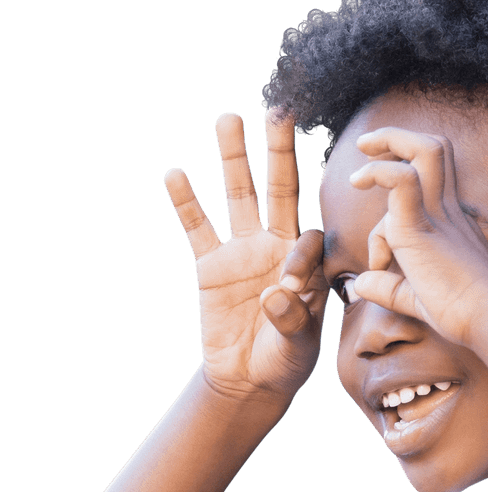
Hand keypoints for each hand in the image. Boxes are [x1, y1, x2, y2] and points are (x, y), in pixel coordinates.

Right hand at [165, 110, 328, 403]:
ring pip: (239, 197)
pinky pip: (197, 229)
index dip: (300, 257)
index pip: (307, 240)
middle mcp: (276, 247)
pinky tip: (176, 175)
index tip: (289, 286)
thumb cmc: (285, 363)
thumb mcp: (297, 347)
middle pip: (281, 190)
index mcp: (307, 265)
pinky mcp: (211, 265)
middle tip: (280, 112)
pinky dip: (186, 204)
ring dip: (234, 159)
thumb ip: (292, 320)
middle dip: (280, 153)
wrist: (249, 379)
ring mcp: (242, 252)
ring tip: (229, 119)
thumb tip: (273, 294)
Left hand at [348, 127, 487, 346]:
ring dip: (388, 143)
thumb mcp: (418, 299)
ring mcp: (438, 215)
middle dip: (397, 139)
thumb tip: (360, 283)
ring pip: (423, 151)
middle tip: (366, 147)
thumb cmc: (463, 314)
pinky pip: (401, 179)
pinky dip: (378, 174)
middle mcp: (449, 211)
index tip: (379, 258)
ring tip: (358, 170)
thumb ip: (389, 288)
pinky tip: (360, 190)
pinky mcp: (421, 227)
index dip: (391, 209)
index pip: (428, 185)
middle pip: (434, 149)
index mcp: (452, 223)